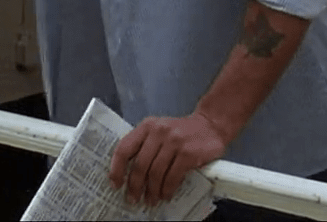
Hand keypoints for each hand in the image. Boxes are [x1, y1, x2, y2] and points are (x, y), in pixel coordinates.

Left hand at [109, 112, 227, 205]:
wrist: (210, 124)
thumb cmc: (181, 131)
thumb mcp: (159, 130)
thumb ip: (145, 145)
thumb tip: (129, 173)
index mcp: (146, 126)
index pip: (124, 148)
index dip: (117, 168)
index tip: (115, 184)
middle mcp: (158, 132)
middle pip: (140, 164)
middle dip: (135, 186)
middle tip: (133, 199)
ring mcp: (174, 142)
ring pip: (156, 172)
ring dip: (152, 191)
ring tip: (151, 200)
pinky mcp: (188, 153)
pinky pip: (173, 176)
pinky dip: (167, 189)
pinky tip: (165, 195)